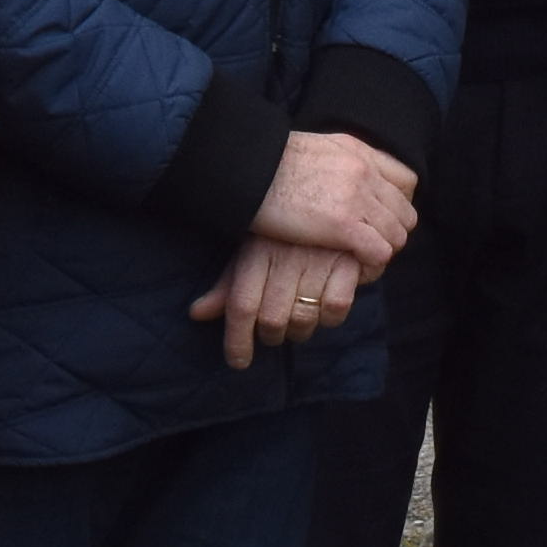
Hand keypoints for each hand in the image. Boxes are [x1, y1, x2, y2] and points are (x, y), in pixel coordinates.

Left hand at [193, 233, 380, 368]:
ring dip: (300, 331)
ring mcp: (318, 258)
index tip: (238, 362)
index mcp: (256, 250)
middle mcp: (285, 255)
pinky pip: (337, 307)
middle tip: (273, 334)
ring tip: (299, 322)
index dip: (237, 341)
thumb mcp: (250, 249)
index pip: (241, 306)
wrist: (329, 184)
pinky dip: (331, 316)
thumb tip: (197, 314)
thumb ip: (227, 285)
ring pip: (304, 319)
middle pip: (272, 320)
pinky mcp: (349, 259)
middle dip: (271, 337)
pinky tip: (326, 307)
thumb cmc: (281, 228)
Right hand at [251, 132, 419, 275]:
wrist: (247, 168)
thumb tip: (343, 178)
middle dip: (392, 233)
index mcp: (360, 153)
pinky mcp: (343, 225)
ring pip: (397, 235)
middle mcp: (365, 173)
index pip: (407, 182)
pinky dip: (371, 264)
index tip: (380, 219)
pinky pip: (379, 252)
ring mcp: (357, 198)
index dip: (398, 204)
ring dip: (382, 250)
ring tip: (359, 260)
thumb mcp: (317, 149)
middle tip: (369, 246)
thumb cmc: (269, 162)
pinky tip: (353, 267)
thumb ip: (340, 162)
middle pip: (405, 213)